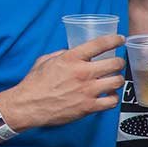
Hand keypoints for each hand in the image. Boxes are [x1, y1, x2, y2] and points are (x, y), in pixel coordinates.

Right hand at [0, 35, 125, 130]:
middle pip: (115, 64)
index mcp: (71, 58)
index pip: (99, 44)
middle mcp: (82, 73)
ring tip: (114, 80)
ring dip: (118, 80)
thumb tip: (72, 51)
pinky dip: (113, 98)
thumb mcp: (45, 61)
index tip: (120, 39)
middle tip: (118, 64)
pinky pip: (112, 101)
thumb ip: (62, 54)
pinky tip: (108, 96)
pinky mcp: (89, 107)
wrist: (27, 106)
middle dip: (120, 62)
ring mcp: (87, 91)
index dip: (114, 40)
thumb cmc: (34, 84)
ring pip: (117, 82)